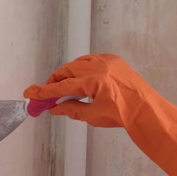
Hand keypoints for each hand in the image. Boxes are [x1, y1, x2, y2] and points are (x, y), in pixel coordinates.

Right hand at [24, 53, 176, 175]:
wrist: (146, 110)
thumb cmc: (122, 115)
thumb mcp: (92, 115)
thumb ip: (70, 109)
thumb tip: (54, 109)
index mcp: (93, 81)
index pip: (61, 87)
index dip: (44, 92)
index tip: (30, 93)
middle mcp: (98, 67)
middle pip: (66, 71)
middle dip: (55, 82)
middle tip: (47, 94)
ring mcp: (107, 61)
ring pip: (77, 64)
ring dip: (67, 74)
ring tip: (63, 87)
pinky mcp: (113, 60)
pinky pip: (90, 60)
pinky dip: (81, 68)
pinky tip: (80, 79)